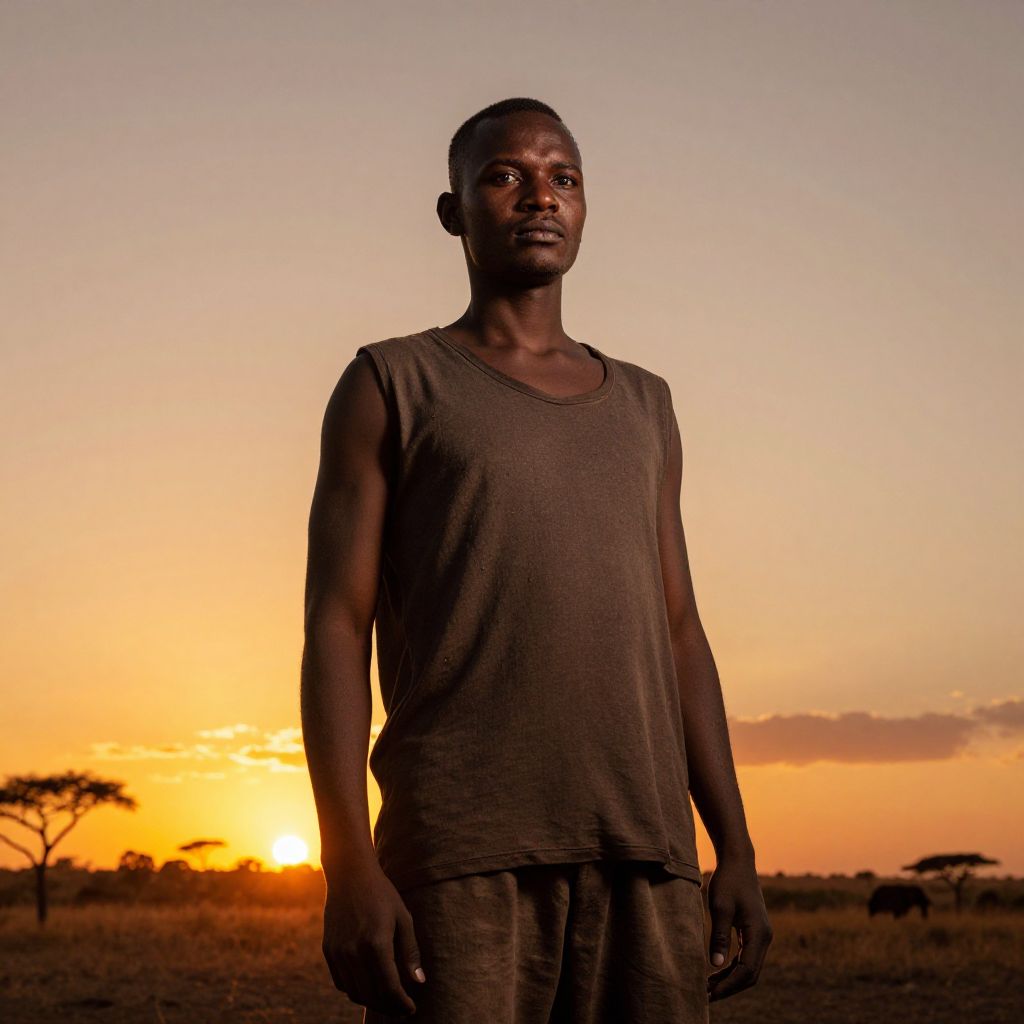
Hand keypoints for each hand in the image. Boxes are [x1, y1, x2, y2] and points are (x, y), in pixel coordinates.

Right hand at [321, 858, 427, 1015]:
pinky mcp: (328, 950)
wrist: (350, 874)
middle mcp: (354, 952)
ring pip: (354, 993)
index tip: (411, 1009)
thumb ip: (410, 952)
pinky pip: (341, 982)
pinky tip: (368, 985)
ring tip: (387, 1000)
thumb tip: (419, 982)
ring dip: (372, 1001)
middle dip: (389, 1007)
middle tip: (402, 1008)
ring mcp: (338, 953)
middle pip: (371, 995)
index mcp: (376, 944)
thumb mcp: (403, 918)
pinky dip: (355, 990)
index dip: (401, 1004)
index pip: (389, 988)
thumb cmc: (382, 894)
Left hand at [705, 850, 772, 1000]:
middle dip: (730, 987)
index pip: (747, 971)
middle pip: (750, 974)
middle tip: (706, 995)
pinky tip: (716, 971)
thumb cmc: (728, 881)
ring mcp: (760, 935)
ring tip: (708, 987)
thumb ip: (719, 937)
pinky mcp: (754, 931)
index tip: (709, 994)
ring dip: (730, 979)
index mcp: (759, 934)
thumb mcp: (720, 908)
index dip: (729, 986)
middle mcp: (764, 938)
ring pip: (749, 967)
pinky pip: (746, 956)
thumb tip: (715, 965)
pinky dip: (732, 967)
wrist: (738, 861)